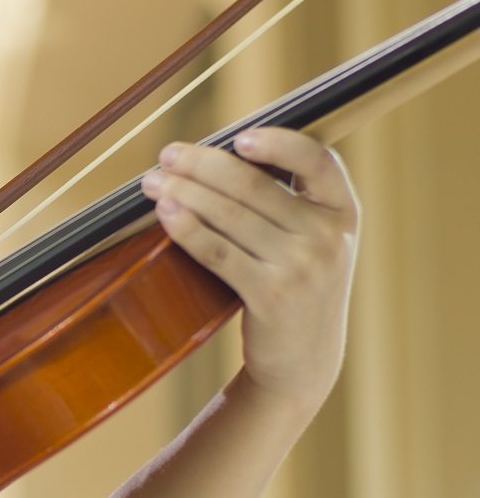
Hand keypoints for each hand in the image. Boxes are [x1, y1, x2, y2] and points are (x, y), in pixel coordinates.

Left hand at [141, 127, 357, 410]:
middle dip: (203, 164)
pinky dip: (187, 228)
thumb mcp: (314, 242)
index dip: (278, 143)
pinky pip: (218, 252)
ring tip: (152, 182)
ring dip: (184, 192)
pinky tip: (165, 213)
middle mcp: (328, 236)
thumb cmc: (297, 289)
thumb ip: (288, 202)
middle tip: (167, 155)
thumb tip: (218, 159)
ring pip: (230, 215)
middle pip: (254, 185)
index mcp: (344, 212)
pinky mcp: (270, 294)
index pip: (317, 160)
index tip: (238, 137)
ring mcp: (301, 266)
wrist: (303, 360)